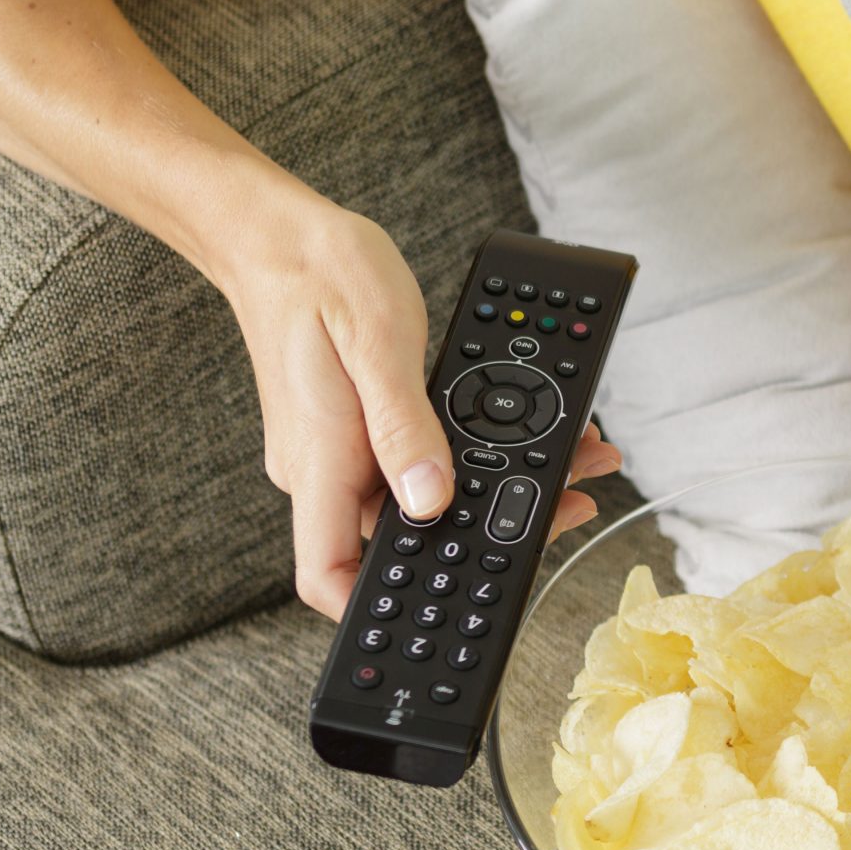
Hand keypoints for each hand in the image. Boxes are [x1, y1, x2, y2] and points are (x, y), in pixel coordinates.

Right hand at [216, 201, 620, 617]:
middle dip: (487, 534)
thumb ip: (406, 428)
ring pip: (422, 496)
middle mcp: (327, 470)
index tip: (444, 614)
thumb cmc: (319, 275)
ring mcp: (342, 452)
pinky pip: (419, 459)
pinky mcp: (359, 430)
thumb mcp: (378, 344)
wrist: (278, 234)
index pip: (328, 574)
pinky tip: (525, 435)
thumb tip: (431, 500)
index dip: (377, 612)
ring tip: (572, 461)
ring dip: (495, 487)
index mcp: (320, 462)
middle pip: (400, 540)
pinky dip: (473, 453)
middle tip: (568, 506)